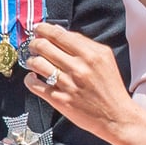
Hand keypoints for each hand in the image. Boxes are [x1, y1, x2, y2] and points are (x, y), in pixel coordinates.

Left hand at [22, 22, 137, 141]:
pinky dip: (30, 79)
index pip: (58, 34)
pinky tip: (33, 77)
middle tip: (34, 45)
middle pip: (44, 46)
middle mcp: (78, 67)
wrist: (116, 116)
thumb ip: (83, 42)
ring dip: (31, 60)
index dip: (43, 29)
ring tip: (33, 61)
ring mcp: (67, 84)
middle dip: (34, 43)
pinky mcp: (60, 100)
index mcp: (90, 54)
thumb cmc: (110, 86)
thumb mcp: (105, 57)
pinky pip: (35, 85)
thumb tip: (59, 31)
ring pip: (36, 64)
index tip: (38, 28)